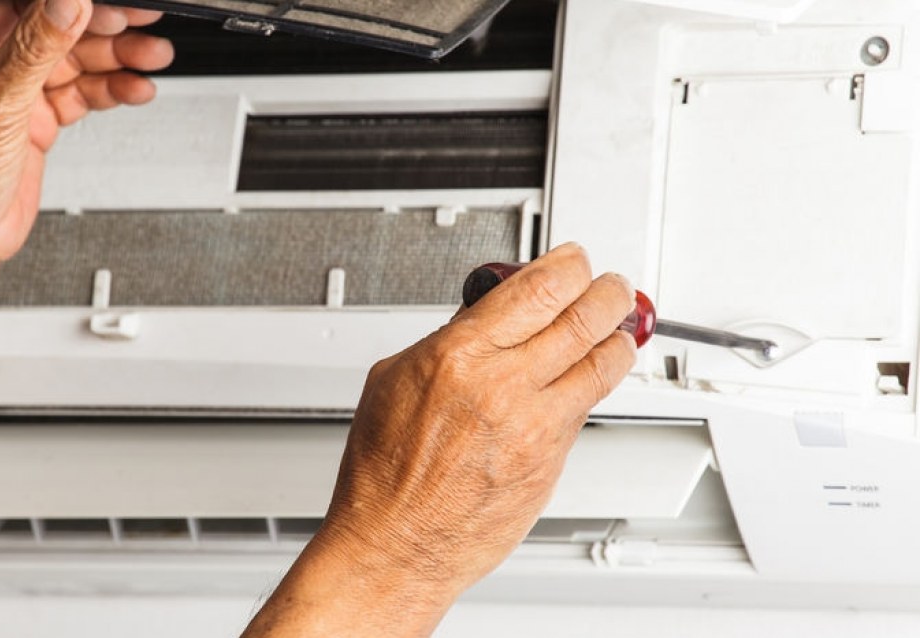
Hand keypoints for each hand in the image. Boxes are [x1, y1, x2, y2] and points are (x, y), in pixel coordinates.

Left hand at [0, 0, 172, 263]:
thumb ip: (36, 46)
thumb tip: (65, 3)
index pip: (22, 6)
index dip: (69, 5)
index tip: (111, 5)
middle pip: (54, 31)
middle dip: (103, 30)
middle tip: (143, 25)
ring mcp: (10, 93)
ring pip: (72, 63)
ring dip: (115, 60)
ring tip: (151, 56)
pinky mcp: (34, 120)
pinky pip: (78, 94)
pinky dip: (108, 91)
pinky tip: (133, 87)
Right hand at [319, 244, 636, 610]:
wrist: (396, 543)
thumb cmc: (384, 472)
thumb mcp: (394, 380)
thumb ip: (446, 340)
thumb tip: (483, 315)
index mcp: (459, 357)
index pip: (538, 290)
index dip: (568, 266)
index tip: (574, 260)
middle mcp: (503, 388)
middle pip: (584, 318)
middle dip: (608, 293)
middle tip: (612, 287)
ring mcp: (534, 428)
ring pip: (602, 364)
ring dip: (616, 338)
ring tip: (616, 328)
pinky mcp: (551, 461)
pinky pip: (586, 408)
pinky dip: (593, 382)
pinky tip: (588, 375)